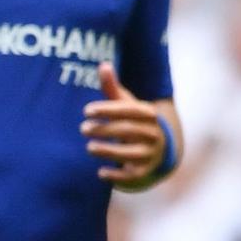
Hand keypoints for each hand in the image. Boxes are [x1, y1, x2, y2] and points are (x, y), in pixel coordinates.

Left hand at [83, 62, 165, 184]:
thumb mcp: (126, 105)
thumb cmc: (133, 122)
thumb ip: (112, 88)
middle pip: (128, 130)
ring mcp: (150, 154)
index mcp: (148, 115)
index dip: (108, 109)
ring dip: (109, 151)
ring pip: (131, 153)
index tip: (86, 110)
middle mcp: (153, 134)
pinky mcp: (144, 171)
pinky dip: (117, 175)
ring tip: (89, 147)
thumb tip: (103, 64)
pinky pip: (132, 175)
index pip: (129, 110)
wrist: (157, 150)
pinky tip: (100, 173)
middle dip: (105, 129)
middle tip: (83, 129)